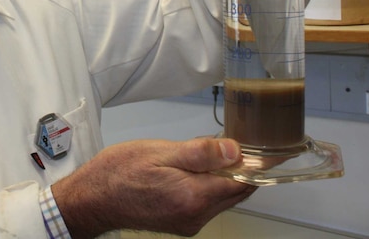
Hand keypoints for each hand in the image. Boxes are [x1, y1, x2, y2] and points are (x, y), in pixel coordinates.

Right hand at [51, 138, 256, 237]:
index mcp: (193, 197)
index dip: (261, 165)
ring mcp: (188, 222)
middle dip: (246, 169)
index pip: (242, 181)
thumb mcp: (159, 151)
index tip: (277, 152)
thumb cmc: (118, 172)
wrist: (92, 199)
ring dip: (228, 177)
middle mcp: (195, 216)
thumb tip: (234, 151)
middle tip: (252, 145)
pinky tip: (202, 168)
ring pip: (223, 197)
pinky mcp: (180, 222)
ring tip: (223, 152)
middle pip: (236, 192)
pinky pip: (207, 202)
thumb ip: (199, 152)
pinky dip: (212, 185)